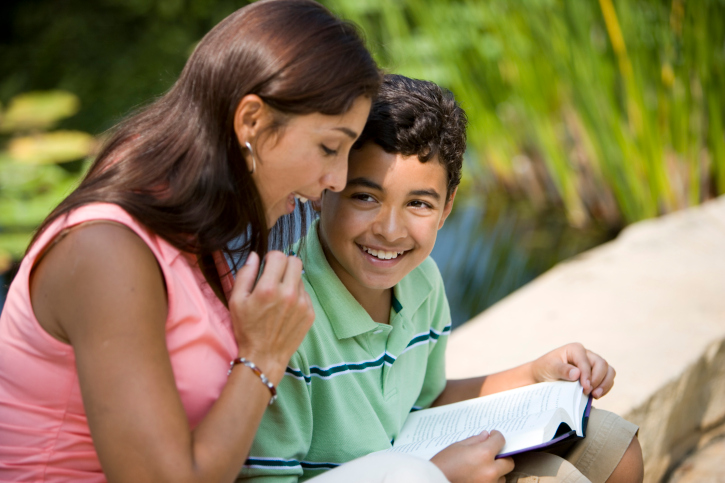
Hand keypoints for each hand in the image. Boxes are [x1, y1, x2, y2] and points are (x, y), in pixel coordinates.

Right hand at [228, 251, 314, 382]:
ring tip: (279, 296)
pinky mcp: (310, 313)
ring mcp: (302, 303)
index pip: (279, 256)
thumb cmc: (247, 329)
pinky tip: (286, 308)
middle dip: (284, 264)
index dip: (271, 258)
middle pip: (295, 261)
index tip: (266, 266)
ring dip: (290, 281)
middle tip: (275, 276)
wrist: (264, 357)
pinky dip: (296, 295)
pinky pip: (305, 294)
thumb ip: (245, 274)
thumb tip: (254, 256)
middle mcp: (288, 293)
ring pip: (300, 278)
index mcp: (269, 288)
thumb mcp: (236, 301)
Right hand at [430, 430, 514, 482]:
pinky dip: (491, 481)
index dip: (497, 437)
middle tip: (492, 453)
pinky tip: (480, 476)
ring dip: (497, 471)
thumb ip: (475, 441)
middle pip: (508, 462)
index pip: (500, 441)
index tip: (493, 436)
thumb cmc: (442, 464)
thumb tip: (486, 436)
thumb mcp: (457, 447)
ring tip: (483, 468)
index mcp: (483, 454)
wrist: (432, 482)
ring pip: (503, 477)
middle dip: (502, 456)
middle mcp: (490, 470)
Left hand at [531, 343, 615, 397]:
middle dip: (598, 380)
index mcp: (576, 349)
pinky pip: (607, 379)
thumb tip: (577, 374)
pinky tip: (595, 395)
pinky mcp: (595, 375)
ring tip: (595, 395)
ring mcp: (593, 365)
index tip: (585, 388)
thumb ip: (562, 370)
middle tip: (589, 392)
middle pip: (602, 364)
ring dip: (605, 384)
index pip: (586, 361)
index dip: (587, 375)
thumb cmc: (546, 368)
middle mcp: (587, 355)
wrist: (543, 375)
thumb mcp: (550, 367)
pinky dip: (605, 388)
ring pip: (609, 371)